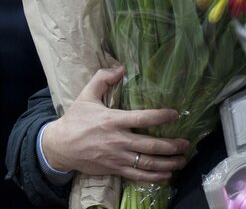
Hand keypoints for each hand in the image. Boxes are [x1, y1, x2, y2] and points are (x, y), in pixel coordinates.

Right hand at [41, 67, 189, 181]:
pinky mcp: (114, 169)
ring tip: (182, 159)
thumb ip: (102, 78)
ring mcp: (117, 157)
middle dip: (171, 146)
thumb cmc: (75, 119)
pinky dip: (154, 177)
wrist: (59, 147)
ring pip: (147, 163)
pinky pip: (137, 176)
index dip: (160, 116)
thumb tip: (121, 68)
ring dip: (167, 163)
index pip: (141, 118)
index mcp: (113, 120)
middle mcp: (117, 140)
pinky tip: (166, 174)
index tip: (175, 114)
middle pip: (150, 145)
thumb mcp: (86, 95)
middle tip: (186, 143)